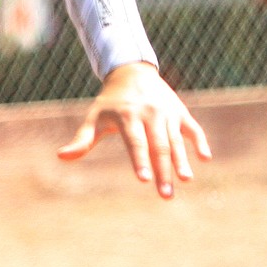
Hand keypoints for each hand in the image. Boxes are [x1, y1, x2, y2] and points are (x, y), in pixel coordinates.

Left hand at [57, 61, 211, 198]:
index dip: (139, 161)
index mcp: (127, 116)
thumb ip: (82, 140)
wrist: (132, 71)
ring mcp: (167, 112)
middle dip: (162, 171)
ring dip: (182, 161)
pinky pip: (192, 128)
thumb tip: (61, 157)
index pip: (135, 142)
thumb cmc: (110, 101)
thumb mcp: (94, 117)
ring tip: (185, 180)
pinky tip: (205, 158)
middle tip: (166, 195)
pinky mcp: (180, 111)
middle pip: (158, 146)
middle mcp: (149, 113)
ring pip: (176, 140)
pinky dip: (199, 141)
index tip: (143, 179)